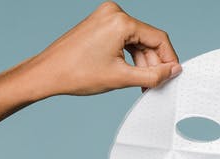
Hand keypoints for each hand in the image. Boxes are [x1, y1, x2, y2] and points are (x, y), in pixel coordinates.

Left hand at [24, 1, 180, 97]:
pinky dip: (128, 55)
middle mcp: (113, 12)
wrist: (47, 73)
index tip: (171, 75)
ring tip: (140, 83)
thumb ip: (152, 75)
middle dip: (152, 63)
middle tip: (154, 85)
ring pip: (135, 40)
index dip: (168, 59)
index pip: (158, 38)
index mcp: (120, 21)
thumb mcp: (121, 78)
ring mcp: (105, 16)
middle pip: (147, 39)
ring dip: (141, 61)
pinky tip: (129, 72)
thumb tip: (172, 70)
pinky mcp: (99, 23)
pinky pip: (123, 38)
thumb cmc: (75, 74)